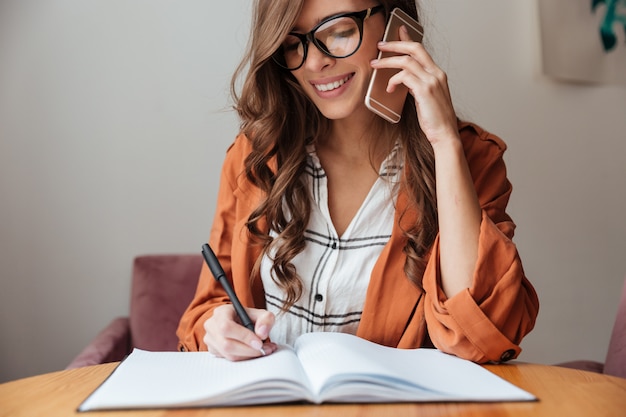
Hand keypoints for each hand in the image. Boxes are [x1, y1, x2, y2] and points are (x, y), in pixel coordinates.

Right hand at [203, 304, 277, 360]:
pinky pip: (228, 359)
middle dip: (248, 350)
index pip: (226, 326)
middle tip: (264, 349)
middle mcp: (212, 326)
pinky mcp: (213, 350)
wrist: (239, 322)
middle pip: (226, 344)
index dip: (243, 336)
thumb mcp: (260, 313)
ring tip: (264, 350)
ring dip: (248, 355)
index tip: (259, 343)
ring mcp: (210, 339)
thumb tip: (262, 333)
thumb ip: (265, 320)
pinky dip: (244, 358)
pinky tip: (254, 352)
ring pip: (228, 354)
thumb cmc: (248, 317)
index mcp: (221, 312)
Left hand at [371, 25, 459, 147]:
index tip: (398, 31)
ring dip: (387, 62)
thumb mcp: (427, 98)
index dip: (408, 39)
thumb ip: (419, 86)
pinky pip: (403, 76)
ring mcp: (431, 81)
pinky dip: (393, 80)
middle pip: (414, 48)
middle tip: (380, 45)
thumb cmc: (435, 119)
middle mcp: (436, 74)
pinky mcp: (424, 90)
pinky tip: (389, 89)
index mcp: (437, 74)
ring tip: (375, 66)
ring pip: (406, 61)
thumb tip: (404, 79)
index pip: (421, 50)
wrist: (445, 134)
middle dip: (395, 44)